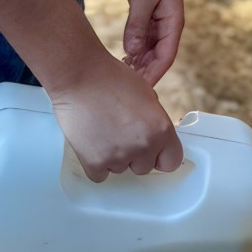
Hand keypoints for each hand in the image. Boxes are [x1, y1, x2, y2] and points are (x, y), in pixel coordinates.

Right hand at [47, 52, 182, 181]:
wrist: (79, 76)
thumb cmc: (111, 79)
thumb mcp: (147, 96)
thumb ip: (155, 122)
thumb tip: (155, 138)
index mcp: (161, 129)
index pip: (171, 162)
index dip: (161, 156)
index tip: (153, 153)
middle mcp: (143, 145)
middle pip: (144, 168)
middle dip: (135, 156)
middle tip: (121, 133)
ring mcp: (118, 156)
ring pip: (120, 170)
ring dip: (114, 157)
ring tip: (103, 131)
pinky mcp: (94, 162)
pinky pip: (100, 175)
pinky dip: (96, 163)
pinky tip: (93, 142)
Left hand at [123, 0, 183, 85]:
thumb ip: (137, 24)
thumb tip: (132, 51)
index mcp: (174, 22)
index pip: (166, 56)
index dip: (154, 73)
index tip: (140, 88)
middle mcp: (169, 25)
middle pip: (159, 57)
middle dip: (145, 72)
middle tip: (125, 87)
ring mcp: (159, 21)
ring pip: (150, 50)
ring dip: (139, 63)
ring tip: (121, 76)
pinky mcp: (150, 16)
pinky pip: (143, 39)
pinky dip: (134, 50)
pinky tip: (123, 59)